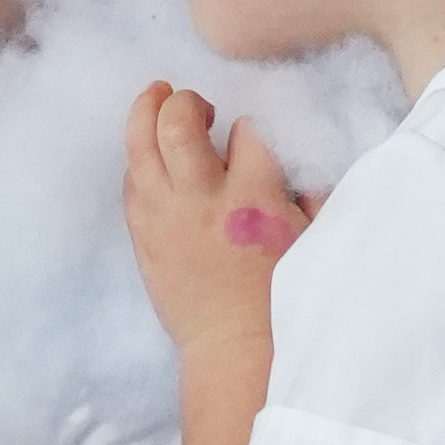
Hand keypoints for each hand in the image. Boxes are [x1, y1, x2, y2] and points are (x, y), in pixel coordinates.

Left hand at [122, 82, 307, 344]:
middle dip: (186, 102)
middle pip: (179, 123)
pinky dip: (139, 160)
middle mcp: (203, 197)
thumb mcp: (313, 242)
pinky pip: (131, 182)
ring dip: (147, 112)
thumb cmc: (281, 300)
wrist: (235, 347)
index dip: (247, 130)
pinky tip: (148, 154)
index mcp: (254, 196)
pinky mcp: (144, 237)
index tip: (249, 139)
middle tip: (196, 103)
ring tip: (156, 96)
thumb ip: (308, 197)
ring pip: (141, 144)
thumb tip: (295, 171)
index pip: (246, 133)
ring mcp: (166, 216)